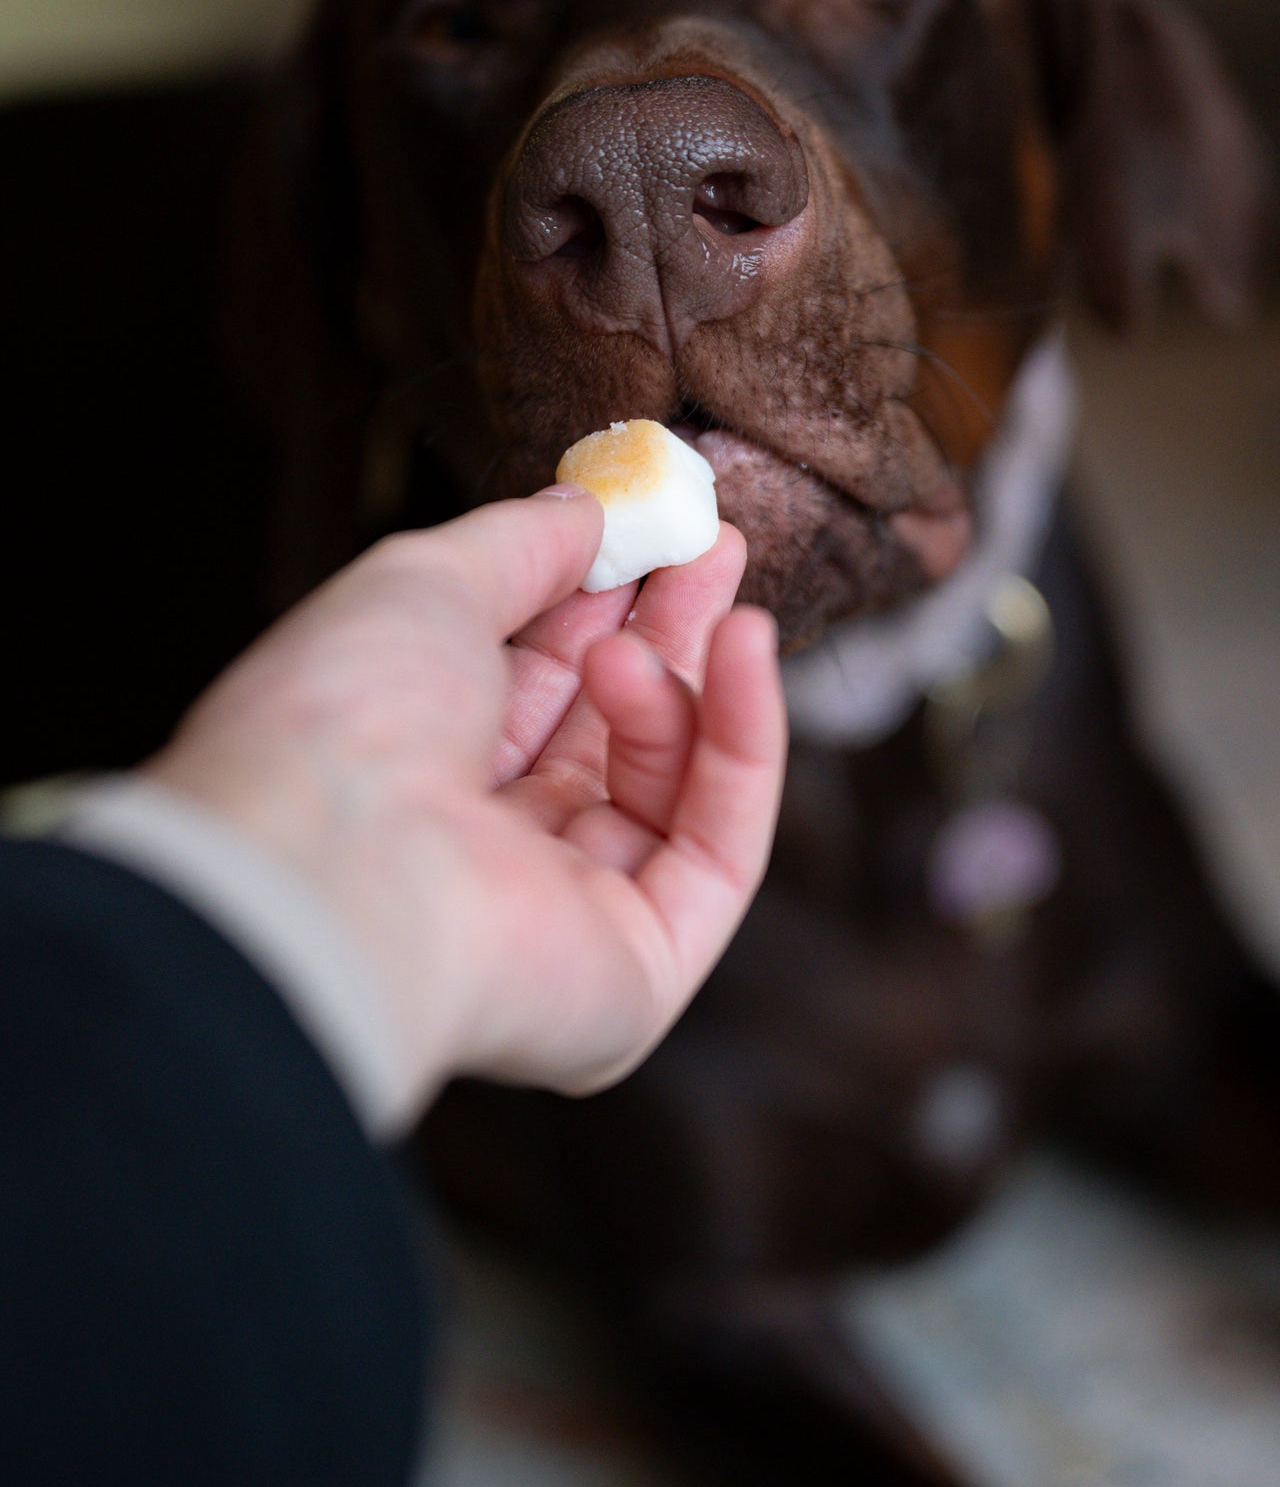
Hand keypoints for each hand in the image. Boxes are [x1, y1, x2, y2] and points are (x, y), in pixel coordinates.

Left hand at [149, 490, 785, 1120]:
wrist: (326, 867)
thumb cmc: (341, 723)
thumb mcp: (425, 583)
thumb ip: (516, 544)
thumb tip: (584, 509)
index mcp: (416, 777)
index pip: (534, 684)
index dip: (601, 601)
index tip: (657, 525)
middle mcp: (487, 856)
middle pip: (611, 734)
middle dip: (671, 633)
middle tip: (720, 545)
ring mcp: (565, 919)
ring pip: (671, 785)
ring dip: (682, 681)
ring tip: (675, 616)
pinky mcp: (638, 976)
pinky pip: (720, 846)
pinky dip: (744, 741)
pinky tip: (746, 645)